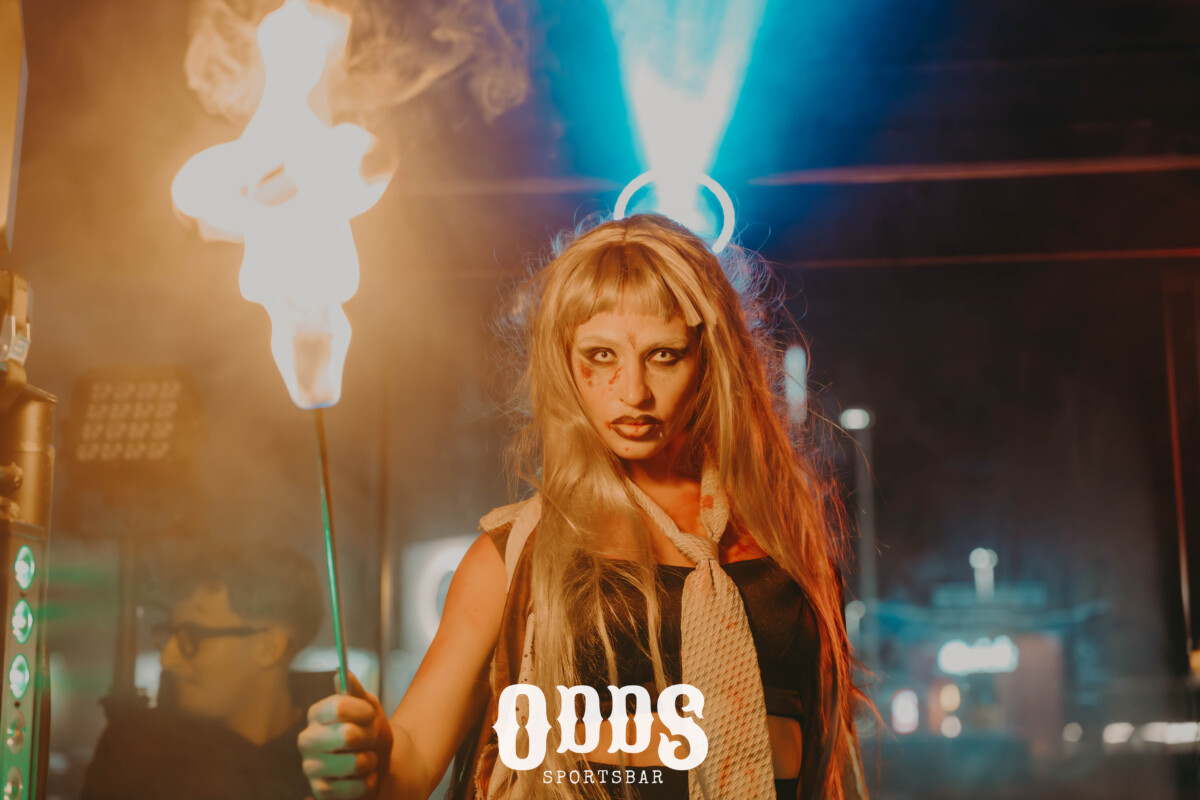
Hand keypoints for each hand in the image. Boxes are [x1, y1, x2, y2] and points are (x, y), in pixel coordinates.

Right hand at [299, 672, 393, 799]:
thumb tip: (341, 672)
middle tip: (370, 740)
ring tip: (366, 759)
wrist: (378, 765)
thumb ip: (356, 691)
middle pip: (347, 735)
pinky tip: (362, 778)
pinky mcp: (320, 792)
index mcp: (317, 714)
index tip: (371, 715)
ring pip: (355, 763)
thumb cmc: (370, 733)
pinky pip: (356, 787)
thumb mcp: (369, 708)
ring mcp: (311, 768)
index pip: (339, 707)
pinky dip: (368, 782)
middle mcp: (307, 740)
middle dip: (369, 738)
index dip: (363, 711)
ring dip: (371, 761)